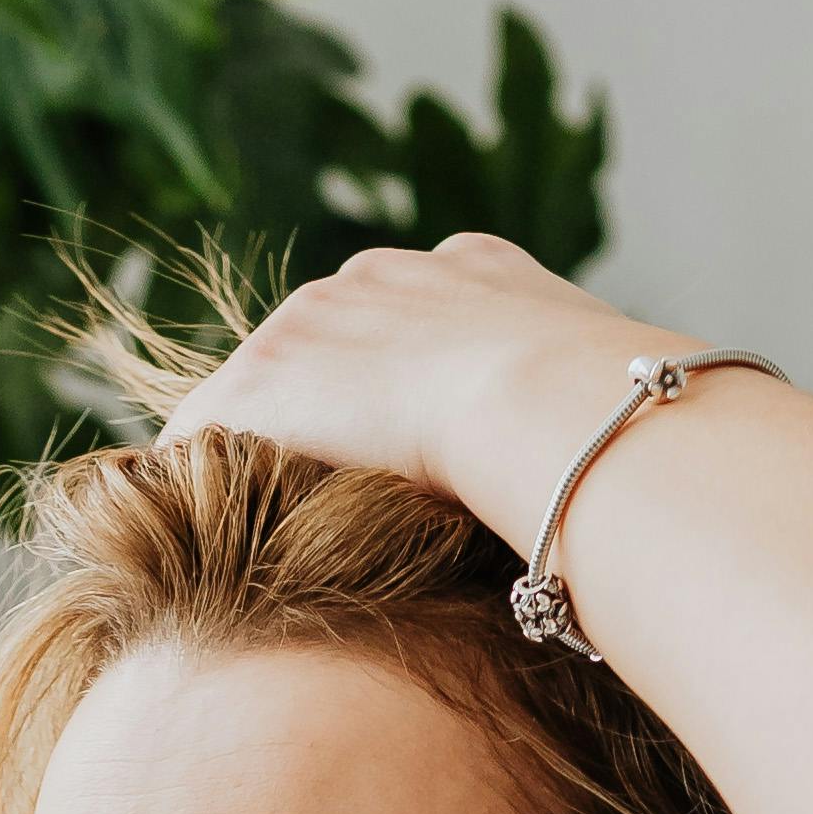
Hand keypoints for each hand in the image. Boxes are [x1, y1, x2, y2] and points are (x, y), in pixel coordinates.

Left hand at [162, 237, 688, 556]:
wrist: (557, 409)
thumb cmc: (613, 435)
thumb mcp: (611, 414)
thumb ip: (579, 430)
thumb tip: (610, 496)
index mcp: (476, 272)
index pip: (410, 325)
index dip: (403, 394)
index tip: (407, 449)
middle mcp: (384, 275)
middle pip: (324, 349)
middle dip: (322, 421)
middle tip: (324, 503)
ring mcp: (316, 319)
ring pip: (262, 391)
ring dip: (261, 454)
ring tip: (263, 533)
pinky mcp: (264, 379)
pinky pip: (204, 431)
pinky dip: (199, 483)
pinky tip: (208, 542)